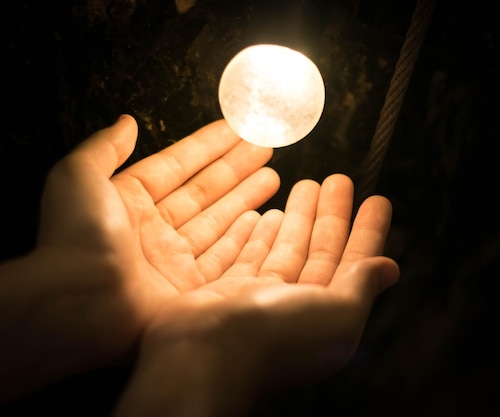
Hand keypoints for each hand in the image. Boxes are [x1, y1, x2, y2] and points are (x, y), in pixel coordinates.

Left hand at [0, 115, 278, 398]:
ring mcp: (173, 260)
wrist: (77, 304)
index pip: (178, 166)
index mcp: (128, 201)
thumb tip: (127, 121)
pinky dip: (246, 237)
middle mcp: (154, 230)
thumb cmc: (75, 239)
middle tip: (265, 148)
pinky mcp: (189, 289)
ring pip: (220, 221)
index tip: (235, 129)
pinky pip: (225, 256)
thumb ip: (105, 147)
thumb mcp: (78, 177)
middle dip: (236, 169)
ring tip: (273, 176)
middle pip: (205, 191)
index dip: (207, 146)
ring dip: (247, 198)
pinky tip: (265, 219)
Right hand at [112, 174, 399, 416]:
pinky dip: (261, 235)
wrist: (206, 356)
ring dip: (299, 217)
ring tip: (306, 184)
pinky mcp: (229, 292)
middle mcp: (298, 308)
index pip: (355, 263)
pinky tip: (267, 212)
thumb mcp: (338, 314)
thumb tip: (389, 268)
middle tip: (339, 180)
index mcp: (329, 315)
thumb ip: (362, 287)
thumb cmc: (278, 337)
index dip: (368, 232)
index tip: (377, 200)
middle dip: (332, 215)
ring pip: (286, 249)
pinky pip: (251, 256)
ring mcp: (262, 299)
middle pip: (320, 250)